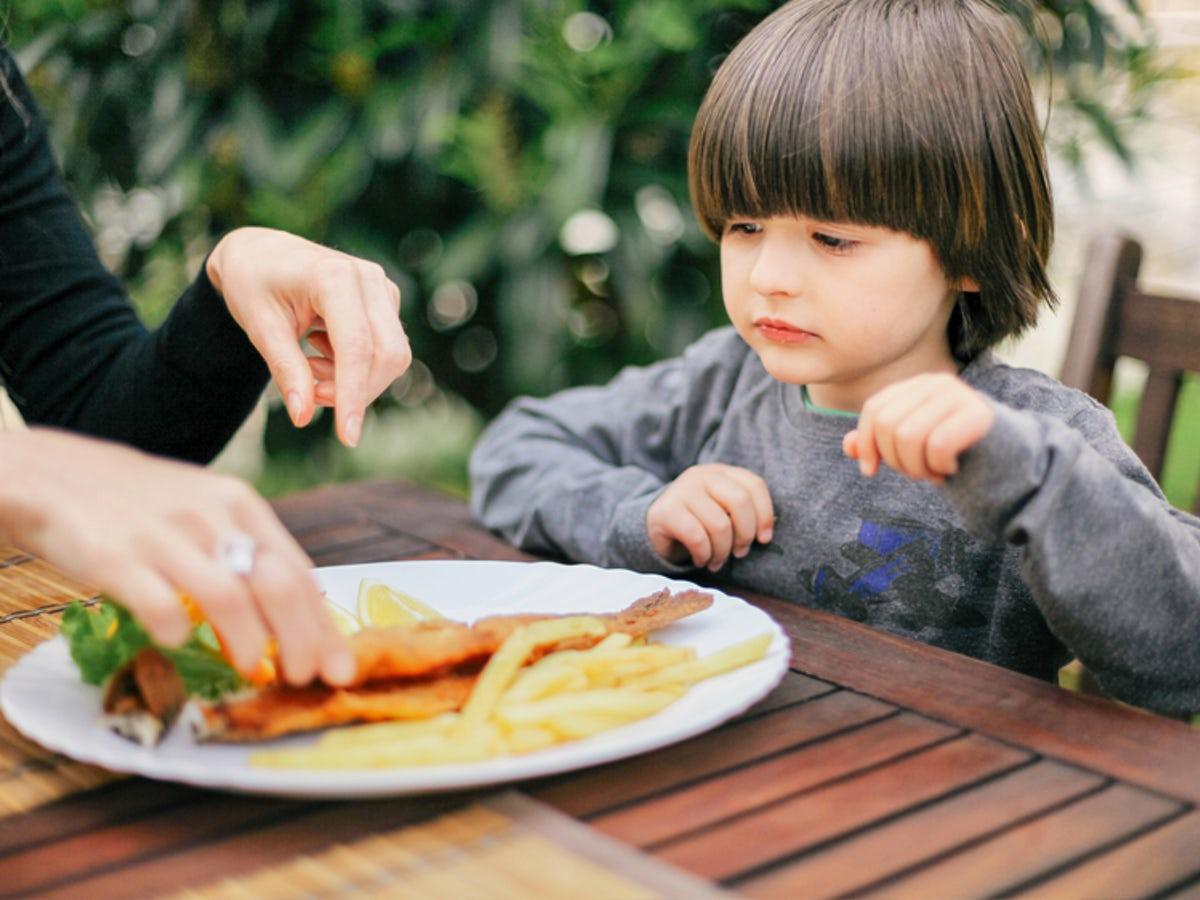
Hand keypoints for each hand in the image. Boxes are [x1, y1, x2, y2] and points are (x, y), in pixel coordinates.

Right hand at [0, 429, 353, 685]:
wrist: (59, 475)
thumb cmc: (147, 505)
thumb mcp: (208, 512)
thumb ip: (247, 555)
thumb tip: (297, 617)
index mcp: (241, 506)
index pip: (298, 573)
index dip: (323, 626)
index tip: (338, 666)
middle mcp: (211, 517)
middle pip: (277, 585)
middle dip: (302, 640)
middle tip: (305, 677)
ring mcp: (165, 536)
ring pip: (229, 596)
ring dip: (251, 641)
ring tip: (255, 668)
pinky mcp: (116, 557)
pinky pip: (160, 604)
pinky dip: (176, 632)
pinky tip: (177, 643)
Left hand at [206, 227, 412, 446]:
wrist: (262, 253)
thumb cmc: (254, 284)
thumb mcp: (259, 327)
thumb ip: (285, 369)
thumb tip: (304, 416)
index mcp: (334, 276)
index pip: (357, 346)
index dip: (354, 394)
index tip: (348, 437)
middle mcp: (368, 278)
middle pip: (387, 355)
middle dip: (355, 390)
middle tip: (312, 395)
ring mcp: (383, 289)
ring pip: (392, 357)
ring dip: (354, 380)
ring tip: (310, 366)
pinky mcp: (386, 302)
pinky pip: (387, 351)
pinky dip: (357, 368)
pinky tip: (322, 353)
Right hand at [646, 464, 773, 570]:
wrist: (656, 527)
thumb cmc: (698, 522)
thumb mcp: (723, 511)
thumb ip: (743, 514)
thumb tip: (765, 534)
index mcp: (721, 472)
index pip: (754, 485)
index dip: (765, 515)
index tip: (764, 539)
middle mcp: (702, 475)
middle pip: (740, 502)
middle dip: (745, 535)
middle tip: (740, 553)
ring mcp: (682, 490)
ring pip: (720, 525)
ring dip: (723, 551)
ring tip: (717, 560)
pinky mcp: (666, 511)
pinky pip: (697, 537)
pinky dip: (704, 555)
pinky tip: (701, 559)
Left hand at [843, 374, 994, 483]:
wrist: (1004, 461)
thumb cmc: (953, 453)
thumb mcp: (910, 447)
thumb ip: (879, 443)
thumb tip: (848, 447)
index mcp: (916, 386)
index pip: (874, 409)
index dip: (866, 442)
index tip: (869, 471)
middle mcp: (936, 384)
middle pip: (888, 424)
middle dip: (896, 460)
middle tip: (917, 472)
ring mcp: (959, 396)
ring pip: (909, 436)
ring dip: (917, 467)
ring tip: (933, 472)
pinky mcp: (979, 415)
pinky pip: (937, 445)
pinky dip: (939, 466)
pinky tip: (950, 468)